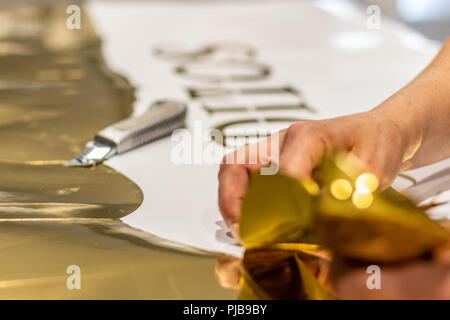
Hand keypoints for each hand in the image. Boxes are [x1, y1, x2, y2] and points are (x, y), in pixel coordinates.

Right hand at [218, 110, 410, 226]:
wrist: (379, 132)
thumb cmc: (376, 144)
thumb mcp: (374, 168)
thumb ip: (350, 190)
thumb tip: (325, 217)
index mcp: (311, 136)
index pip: (285, 166)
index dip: (282, 197)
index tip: (285, 224)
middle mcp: (283, 142)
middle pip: (237, 164)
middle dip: (232, 201)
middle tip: (241, 231)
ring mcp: (275, 152)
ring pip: (235, 172)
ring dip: (231, 202)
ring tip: (242, 230)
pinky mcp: (274, 164)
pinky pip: (244, 180)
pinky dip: (241, 202)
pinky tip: (253, 223)